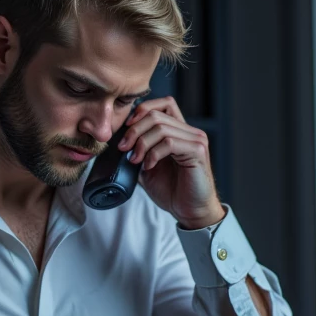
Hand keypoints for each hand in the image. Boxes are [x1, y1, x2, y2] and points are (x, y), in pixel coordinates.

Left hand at [117, 96, 223, 227]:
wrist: (189, 212)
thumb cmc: (172, 191)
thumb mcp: (147, 167)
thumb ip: (138, 151)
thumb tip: (118, 142)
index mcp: (179, 131)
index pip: (164, 104)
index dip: (142, 110)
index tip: (126, 129)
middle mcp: (190, 132)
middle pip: (156, 115)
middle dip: (134, 130)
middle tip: (123, 149)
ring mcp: (196, 140)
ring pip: (161, 128)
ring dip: (141, 144)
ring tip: (135, 161)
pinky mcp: (198, 152)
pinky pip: (170, 143)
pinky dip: (153, 153)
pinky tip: (148, 166)